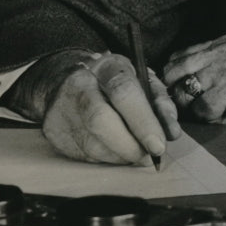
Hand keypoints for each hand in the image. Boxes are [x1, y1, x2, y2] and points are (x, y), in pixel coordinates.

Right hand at [6, 50, 181, 163]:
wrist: (63, 81)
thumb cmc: (113, 82)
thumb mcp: (141, 80)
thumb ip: (159, 103)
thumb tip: (171, 132)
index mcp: (106, 66)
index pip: (124, 92)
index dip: (143, 121)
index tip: (159, 144)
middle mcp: (80, 85)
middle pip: (101, 120)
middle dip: (131, 145)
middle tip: (149, 156)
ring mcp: (62, 110)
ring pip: (93, 145)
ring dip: (121, 157)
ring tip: (136, 154)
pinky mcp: (54, 133)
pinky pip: (85, 156)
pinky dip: (107, 159)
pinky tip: (116, 152)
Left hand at [163, 35, 225, 121]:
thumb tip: (213, 89)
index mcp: (224, 43)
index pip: (180, 56)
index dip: (175, 78)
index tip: (182, 94)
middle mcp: (218, 52)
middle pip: (171, 72)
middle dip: (173, 94)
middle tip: (189, 111)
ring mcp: (222, 70)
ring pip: (182, 92)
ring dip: (189, 108)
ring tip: (208, 116)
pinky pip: (202, 110)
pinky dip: (208, 119)